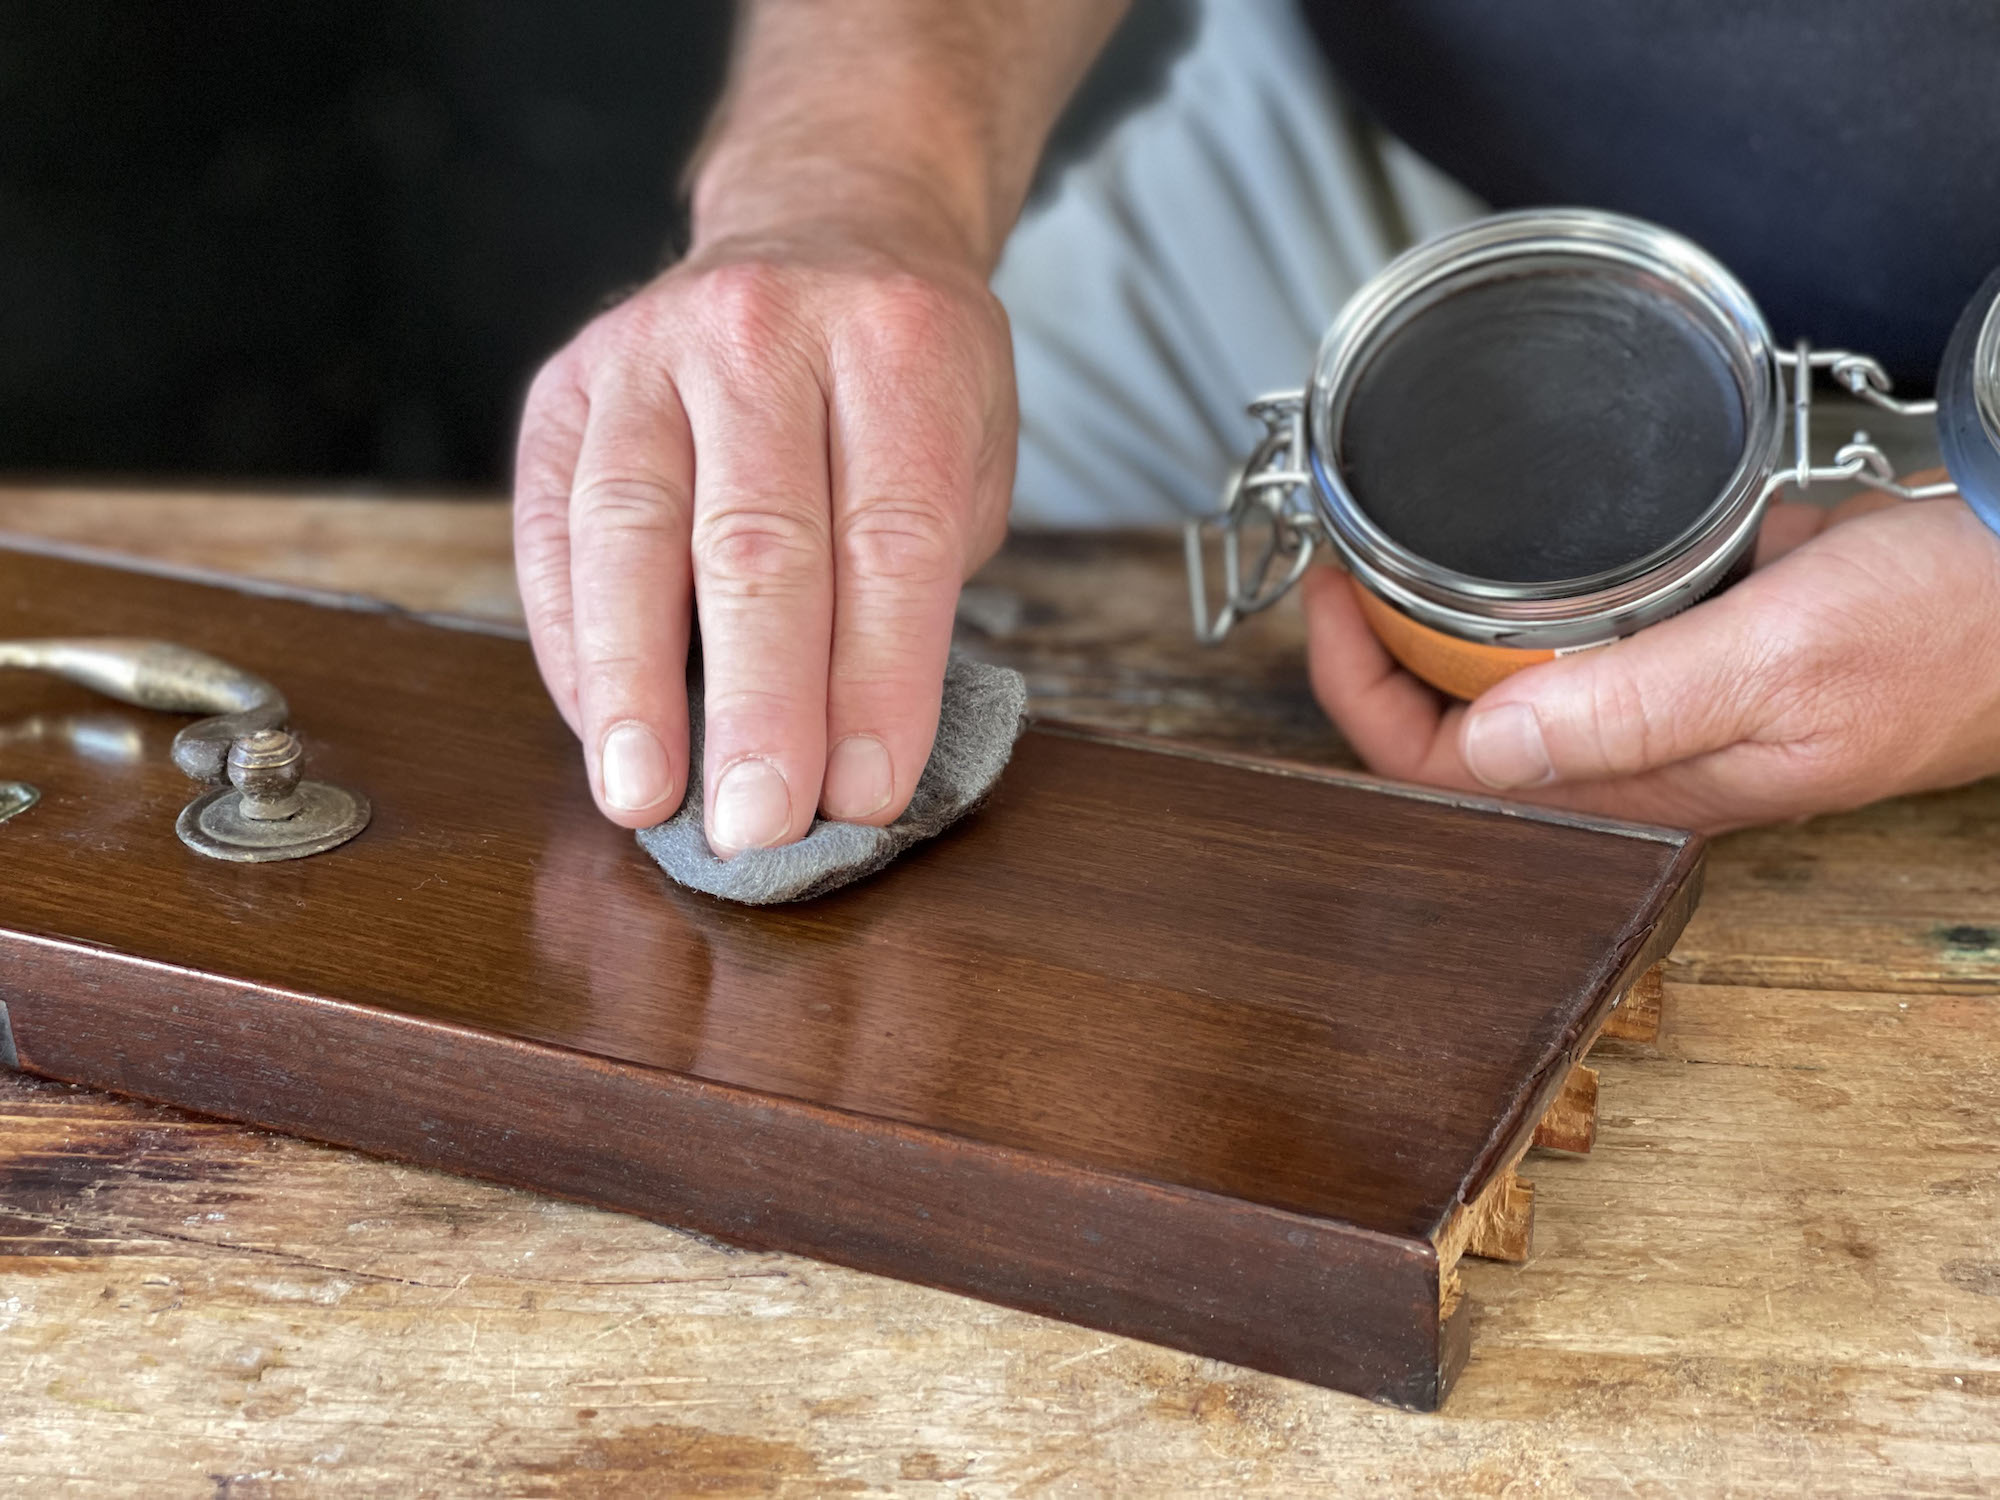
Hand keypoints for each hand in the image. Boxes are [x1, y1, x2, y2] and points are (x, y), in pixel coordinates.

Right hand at [514, 218, 1015, 851]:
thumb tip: (852, 760)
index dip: (878, 681)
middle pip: (757, 545)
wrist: (824, 227)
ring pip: (629, 535)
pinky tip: (596, 725)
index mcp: (898, 346)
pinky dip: (571, 641)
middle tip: (758, 827)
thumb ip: (918, 585)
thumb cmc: (907, 376)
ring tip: (642, 796)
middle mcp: (763, 333)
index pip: (890, 539)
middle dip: (758, 705)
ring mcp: (648, 349)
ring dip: (633, 684)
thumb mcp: (969, 452)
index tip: (865, 796)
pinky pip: (552, 528)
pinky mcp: (566, 384)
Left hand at [1305, 494, 1999, 832]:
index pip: (1441, 774)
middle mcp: (1632, 757)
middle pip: (1452, 731)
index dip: (1360, 692)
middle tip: (1346, 557)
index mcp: (1641, 785)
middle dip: (1378, 651)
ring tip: (1390, 545)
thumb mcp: (1781, 657)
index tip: (1332, 594)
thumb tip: (1484, 746)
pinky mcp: (1687, 653)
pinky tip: (1497, 548)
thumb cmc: (1944, 635)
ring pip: (1501, 684)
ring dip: (1435, 623)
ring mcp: (1657, 706)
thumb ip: (1634, 705)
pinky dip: (1515, 597)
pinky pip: (1566, 640)